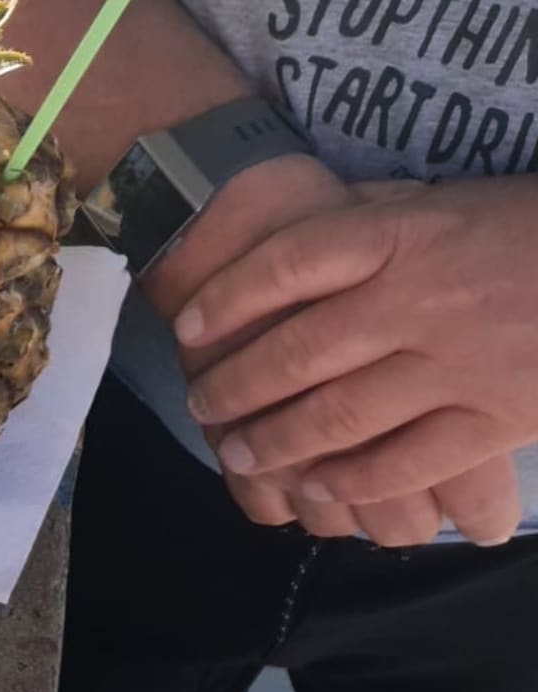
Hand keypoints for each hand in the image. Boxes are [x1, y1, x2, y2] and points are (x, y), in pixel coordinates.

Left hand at [178, 177, 537, 546]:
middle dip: (236, 384)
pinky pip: (406, 461)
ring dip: (275, 441)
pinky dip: (352, 481)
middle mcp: (422, 299)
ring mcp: (460, 363)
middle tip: (202, 403)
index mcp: (410, 234)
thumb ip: (379, 218)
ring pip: (338, 414)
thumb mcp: (453, 202)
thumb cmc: (533, 229)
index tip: (189, 325)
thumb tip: (304, 223)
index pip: (291, 261)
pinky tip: (318, 489)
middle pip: (298, 349)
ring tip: (239, 451)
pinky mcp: (499, 418)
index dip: (227, 296)